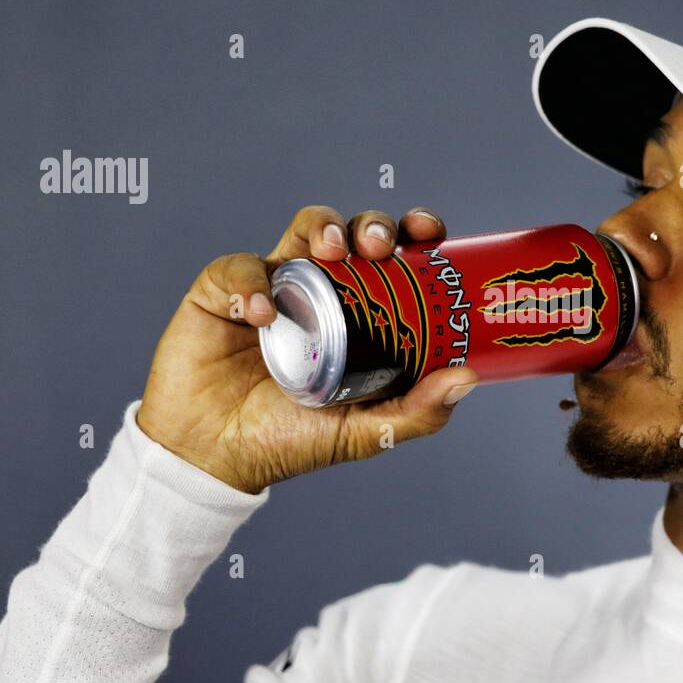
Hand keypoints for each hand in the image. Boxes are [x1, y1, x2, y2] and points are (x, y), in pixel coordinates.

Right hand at [135, 206, 480, 492]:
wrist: (215, 457)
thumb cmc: (291, 439)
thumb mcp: (364, 431)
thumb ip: (416, 411)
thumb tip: (467, 377)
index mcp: (362, 312)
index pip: (396, 259)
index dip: (415, 234)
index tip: (430, 234)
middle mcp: (322, 289)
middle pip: (355, 232)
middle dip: (371, 225)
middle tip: (377, 247)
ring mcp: (274, 284)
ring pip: (305, 229)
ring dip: (324, 225)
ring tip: (332, 250)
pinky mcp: (222, 291)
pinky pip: (240, 268)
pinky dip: (253, 284)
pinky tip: (262, 316)